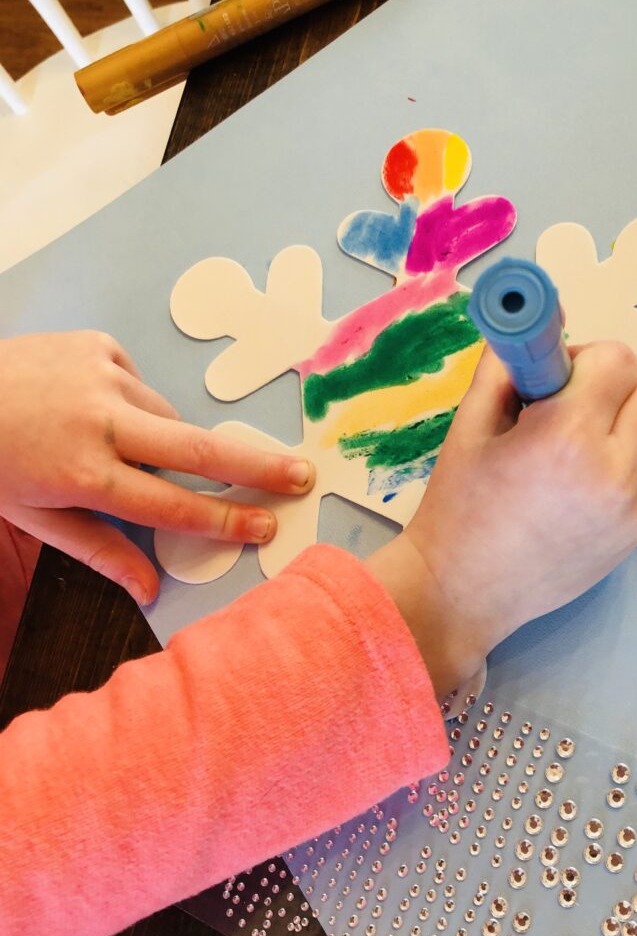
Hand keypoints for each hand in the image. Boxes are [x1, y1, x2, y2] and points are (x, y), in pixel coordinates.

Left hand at [0, 331, 314, 604]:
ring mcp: (102, 375)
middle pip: (196, 449)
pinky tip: (96, 407)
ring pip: (168, 417)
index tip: (265, 526)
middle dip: (254, 465)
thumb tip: (150, 590)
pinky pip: (142, 383)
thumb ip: (99, 551)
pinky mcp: (100, 345)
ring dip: (165, 438)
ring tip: (117, 444)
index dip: (223, 519)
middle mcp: (100, 420)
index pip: (170, 504)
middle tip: (302, 475)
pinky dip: (134, 403)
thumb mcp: (36, 517)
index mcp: (83, 472)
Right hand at [367, 342, 636, 698]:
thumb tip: (539, 322)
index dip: (584, 357)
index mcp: (566, 438)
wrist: (462, 592)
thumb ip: (507, 363)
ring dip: (619, 422)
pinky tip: (572, 488)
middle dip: (615, 382)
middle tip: (567, 404)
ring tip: (565, 453)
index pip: (617, 359)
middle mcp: (613, 471)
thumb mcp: (469, 424)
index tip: (554, 375)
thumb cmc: (456, 507)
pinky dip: (618, 462)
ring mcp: (633, 506)